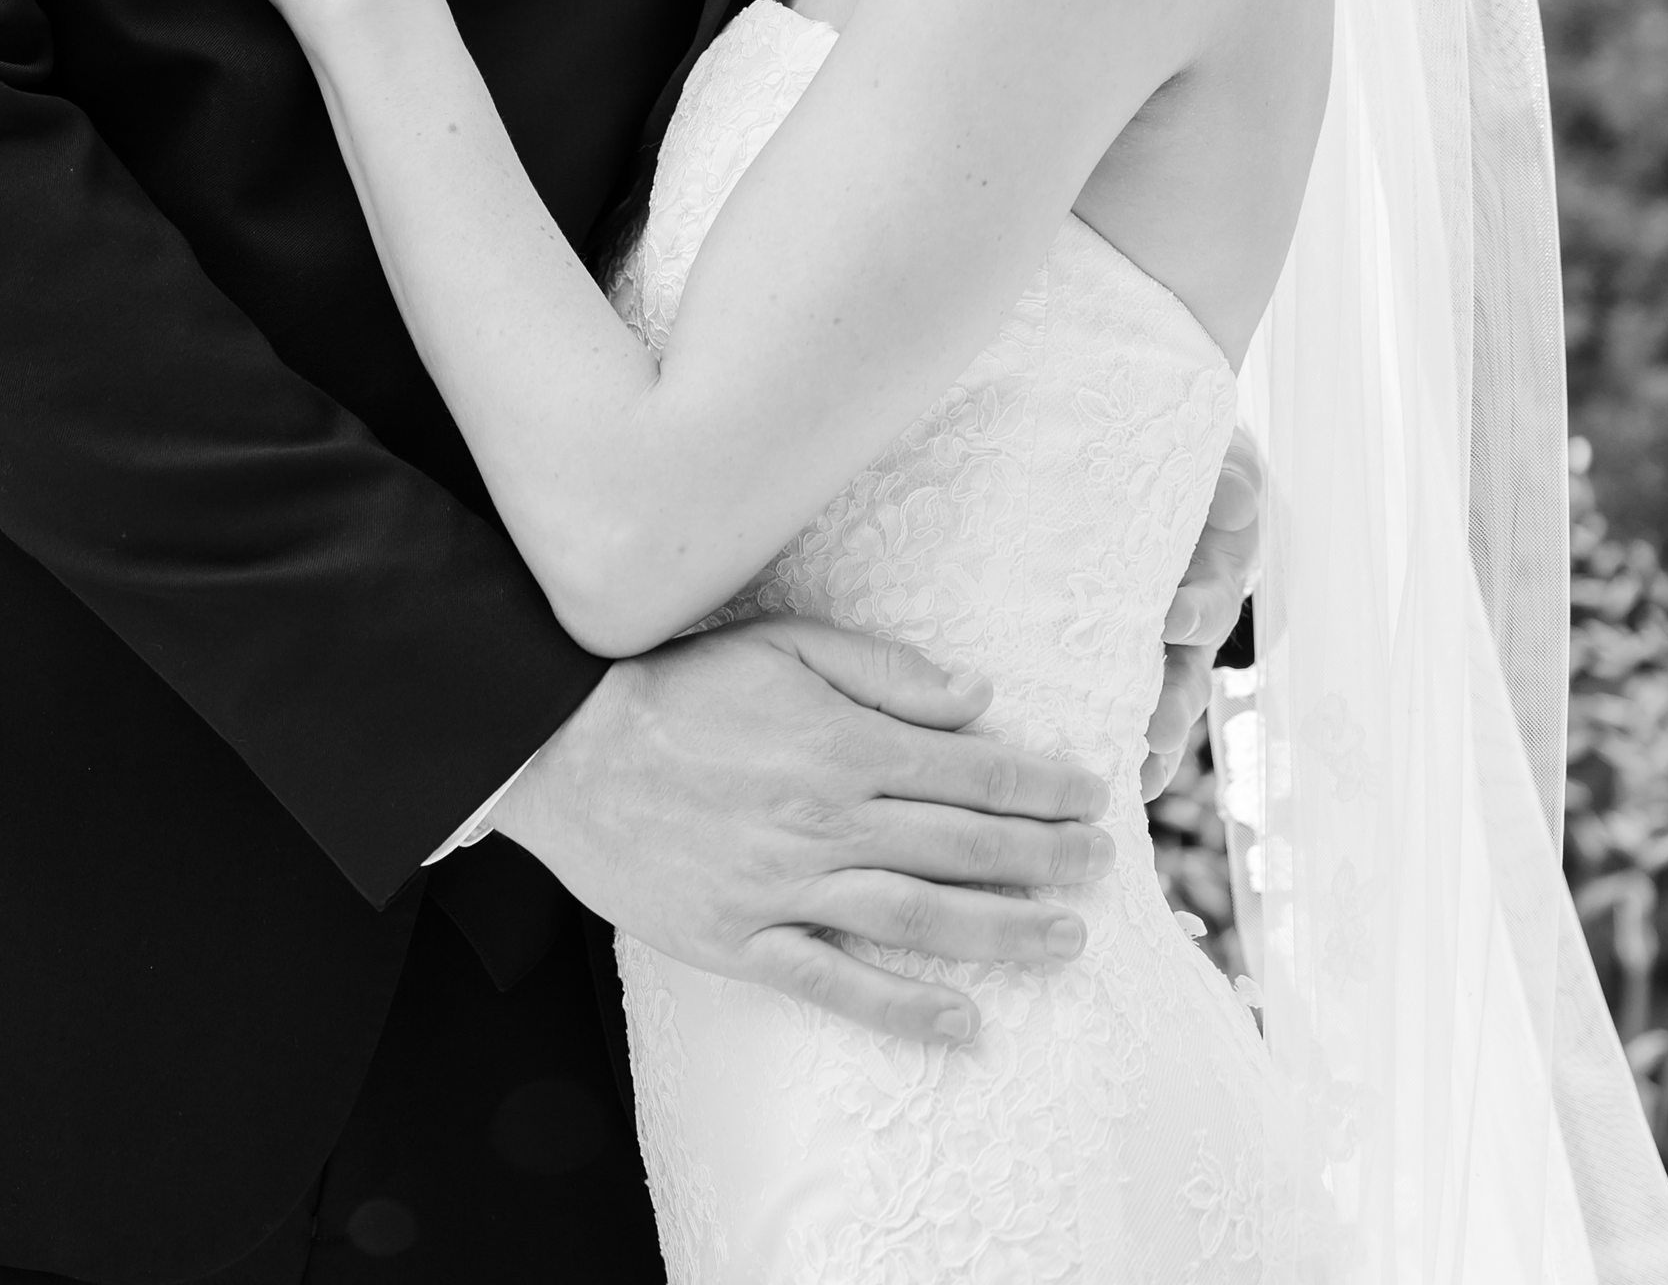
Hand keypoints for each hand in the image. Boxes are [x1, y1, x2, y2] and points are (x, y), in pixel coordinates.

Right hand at [496, 615, 1113, 1047]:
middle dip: (1043, 856)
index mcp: (840, 743)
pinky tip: (963, 1025)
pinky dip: (902, 1010)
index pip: (969, 769)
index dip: (1040, 784)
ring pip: (917, 918)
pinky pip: (834, 983)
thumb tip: (975, 698)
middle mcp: (825, 820)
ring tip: (1066, 940)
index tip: (1093, 796)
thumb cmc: (678, 685)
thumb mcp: (782, 642)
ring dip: (1002, 932)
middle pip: (961, 846)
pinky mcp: (741, 939)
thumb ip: (882, 671)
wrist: (566, 747)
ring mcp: (784, 887)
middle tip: (1102, 867)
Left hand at [1141, 423, 1261, 795]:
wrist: (1161, 479)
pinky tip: (1109, 779)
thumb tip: (1235, 499)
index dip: (1196, 611)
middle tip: (1152, 730)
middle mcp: (1187, 626)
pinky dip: (1122, 748)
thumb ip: (1231, 479)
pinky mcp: (1115, 664)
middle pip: (1187, 674)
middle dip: (1172, 705)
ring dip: (1147, 740)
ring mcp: (1155, 652)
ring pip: (1158, 707)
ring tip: (1132, 772)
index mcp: (1212, 573)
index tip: (1173, 620)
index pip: (1210, 599)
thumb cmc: (1192, 470)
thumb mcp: (1222, 464)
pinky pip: (1124, 714)